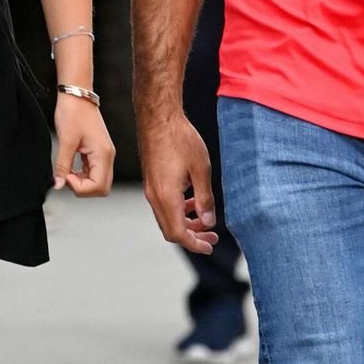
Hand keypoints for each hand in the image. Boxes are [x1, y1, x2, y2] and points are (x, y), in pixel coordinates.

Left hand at [53, 95, 114, 195]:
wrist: (77, 95)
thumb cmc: (73, 113)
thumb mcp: (65, 141)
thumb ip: (62, 165)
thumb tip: (58, 185)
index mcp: (103, 154)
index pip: (99, 187)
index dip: (80, 188)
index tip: (66, 176)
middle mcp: (108, 156)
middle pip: (102, 188)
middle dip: (83, 188)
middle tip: (67, 176)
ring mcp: (104, 154)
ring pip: (99, 182)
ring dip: (83, 182)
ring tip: (68, 170)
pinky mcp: (98, 152)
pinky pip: (95, 172)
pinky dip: (83, 175)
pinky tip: (71, 167)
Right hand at [140, 110, 217, 253]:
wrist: (158, 117)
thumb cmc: (180, 139)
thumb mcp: (201, 169)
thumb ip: (205, 199)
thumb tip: (209, 222)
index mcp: (167, 197)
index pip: (178, 234)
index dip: (195, 244)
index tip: (210, 245)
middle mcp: (155, 197)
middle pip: (171, 230)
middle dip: (192, 237)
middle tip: (212, 236)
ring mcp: (151, 189)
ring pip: (167, 218)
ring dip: (186, 223)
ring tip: (206, 220)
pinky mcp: (151, 181)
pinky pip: (164, 205)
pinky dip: (178, 210)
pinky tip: (192, 200)